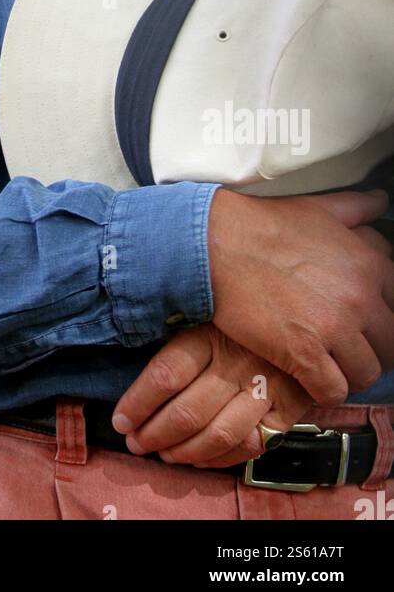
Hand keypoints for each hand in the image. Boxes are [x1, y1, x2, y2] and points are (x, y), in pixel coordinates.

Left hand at [111, 321, 313, 468]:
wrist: (305, 311)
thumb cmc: (242, 307)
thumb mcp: (207, 305)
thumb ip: (178, 326)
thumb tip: (133, 348)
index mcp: (211, 332)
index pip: (166, 374)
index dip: (138, 403)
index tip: (121, 420)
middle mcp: (237, 362)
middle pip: (188, 411)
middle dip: (154, 434)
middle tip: (136, 442)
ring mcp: (264, 388)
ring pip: (218, 434)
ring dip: (184, 451)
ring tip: (163, 454)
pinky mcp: (288, 409)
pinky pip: (251, 445)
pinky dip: (221, 458)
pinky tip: (198, 458)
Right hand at [205, 186, 393, 403]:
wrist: (216, 242)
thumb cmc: (264, 224)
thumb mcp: (319, 208)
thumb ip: (357, 207)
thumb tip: (378, 201)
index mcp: (369, 266)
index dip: (383, 322)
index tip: (366, 327)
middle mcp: (360, 299)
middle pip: (390, 348)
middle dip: (371, 351)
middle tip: (346, 348)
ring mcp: (334, 328)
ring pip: (366, 374)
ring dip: (348, 373)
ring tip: (327, 364)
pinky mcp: (303, 353)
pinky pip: (333, 391)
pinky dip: (322, 389)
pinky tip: (306, 375)